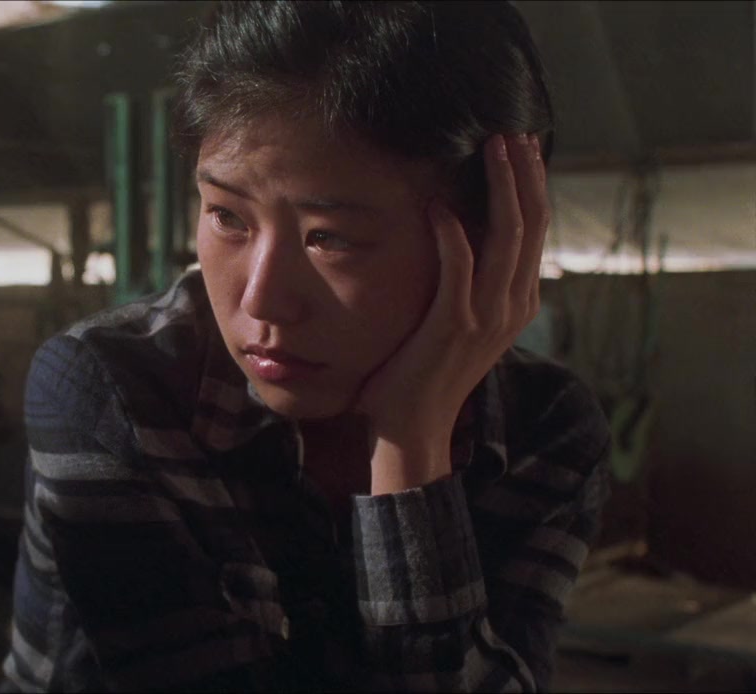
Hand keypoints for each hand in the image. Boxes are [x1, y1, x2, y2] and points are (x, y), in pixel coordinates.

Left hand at [353, 133, 549, 493]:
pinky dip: (451, 234)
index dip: (532, 185)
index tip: (523, 146)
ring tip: (490, 147)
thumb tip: (461, 241)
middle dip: (524, 174)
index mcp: (517, 301)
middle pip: (531, 224)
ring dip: (499, 188)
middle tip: (512, 131)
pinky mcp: (454, 326)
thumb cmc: (424, 371)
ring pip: (506, 237)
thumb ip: (469, 285)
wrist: (412, 426)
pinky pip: (458, 269)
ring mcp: (487, 317)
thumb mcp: (459, 322)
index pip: (535, 231)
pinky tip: (438, 205)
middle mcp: (512, 306)